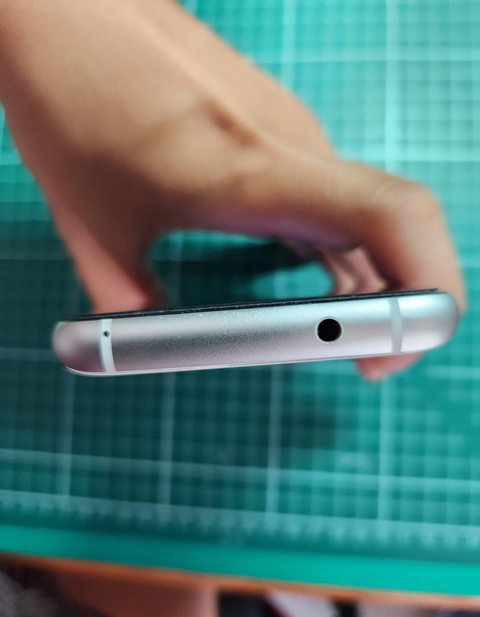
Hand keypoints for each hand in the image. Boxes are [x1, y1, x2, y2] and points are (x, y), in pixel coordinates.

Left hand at [0, 0, 464, 378]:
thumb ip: (131, 311)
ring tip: (333, 328)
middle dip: (401, 304)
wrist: (64, 13)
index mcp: (254, 172)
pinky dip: (344, 249)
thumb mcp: (94, 229)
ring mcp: (290, 134)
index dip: (424, 293)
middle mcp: (293, 146)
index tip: (380, 361)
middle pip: (398, 225)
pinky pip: (336, 199)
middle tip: (362, 361)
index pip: (394, 219)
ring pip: (368, 215)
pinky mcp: (276, 132)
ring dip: (373, 279)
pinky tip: (318, 278)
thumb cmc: (74, 105)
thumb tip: (158, 351)